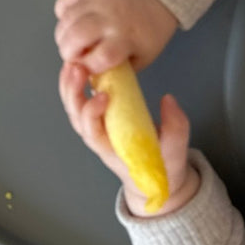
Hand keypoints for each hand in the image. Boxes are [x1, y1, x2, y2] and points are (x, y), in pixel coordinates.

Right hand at [54, 0, 176, 73]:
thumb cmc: (149, 31)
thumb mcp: (142, 58)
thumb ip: (117, 69)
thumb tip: (89, 77)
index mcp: (126, 38)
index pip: (97, 59)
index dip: (87, 66)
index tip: (87, 66)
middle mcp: (112, 17)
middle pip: (75, 37)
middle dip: (67, 51)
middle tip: (72, 53)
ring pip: (66, 19)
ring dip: (63, 33)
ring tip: (71, 37)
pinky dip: (62, 12)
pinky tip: (71, 18)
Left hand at [59, 61, 199, 216]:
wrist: (153, 180)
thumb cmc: (161, 167)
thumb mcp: (175, 150)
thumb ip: (175, 127)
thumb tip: (168, 99)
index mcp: (112, 149)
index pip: (93, 132)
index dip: (93, 112)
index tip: (104, 94)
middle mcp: (98, 139)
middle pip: (76, 117)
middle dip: (73, 92)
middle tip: (79, 69)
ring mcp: (95, 129)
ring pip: (73, 109)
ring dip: (69, 86)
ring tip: (72, 63)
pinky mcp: (98, 119)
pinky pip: (80, 103)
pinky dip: (74, 86)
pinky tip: (78, 68)